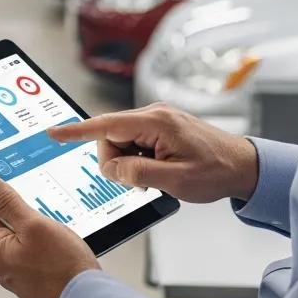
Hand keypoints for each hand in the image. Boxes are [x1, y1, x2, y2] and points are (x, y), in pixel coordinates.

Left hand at [0, 172, 100, 297]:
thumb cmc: (63, 266)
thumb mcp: (33, 224)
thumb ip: (6, 202)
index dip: (11, 199)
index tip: (29, 194)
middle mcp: (4, 268)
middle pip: (10, 228)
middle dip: (28, 218)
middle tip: (50, 217)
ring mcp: (21, 279)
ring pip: (27, 243)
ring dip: (41, 234)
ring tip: (60, 237)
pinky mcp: (38, 286)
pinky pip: (39, 259)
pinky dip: (49, 251)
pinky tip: (65, 252)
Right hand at [48, 103, 257, 204]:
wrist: (244, 166)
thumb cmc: (217, 171)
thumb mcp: (175, 181)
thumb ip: (138, 173)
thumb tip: (113, 168)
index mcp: (156, 122)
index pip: (106, 124)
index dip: (77, 131)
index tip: (54, 134)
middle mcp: (154, 114)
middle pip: (111, 137)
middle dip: (117, 162)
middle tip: (141, 182)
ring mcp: (157, 120)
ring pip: (122, 143)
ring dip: (130, 164)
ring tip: (157, 176)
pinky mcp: (160, 128)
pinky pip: (135, 143)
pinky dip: (139, 160)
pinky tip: (157, 170)